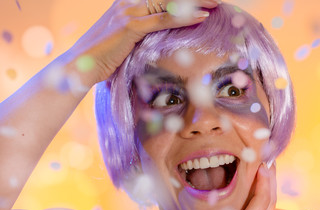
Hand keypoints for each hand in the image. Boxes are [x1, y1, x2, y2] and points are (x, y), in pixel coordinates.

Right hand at [64, 0, 220, 86]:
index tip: (200, 2)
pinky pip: (162, 19)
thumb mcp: (124, 43)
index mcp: (127, 5)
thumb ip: (140, 36)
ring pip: (167, 3)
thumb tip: (158, 41)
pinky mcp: (129, 26)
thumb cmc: (101, 58)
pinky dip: (183, 18)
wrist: (79, 67)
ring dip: (194, 3)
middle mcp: (128, 2)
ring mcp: (128, 12)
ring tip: (215, 3)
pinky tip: (201, 17)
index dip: (181, 0)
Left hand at [190, 163, 276, 209]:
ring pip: (268, 200)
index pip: (267, 208)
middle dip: (272, 182)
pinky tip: (262, 172)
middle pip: (270, 203)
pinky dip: (264, 185)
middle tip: (270, 164)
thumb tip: (237, 201)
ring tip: (267, 164)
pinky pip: (260, 201)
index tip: (267, 173)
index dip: (269, 189)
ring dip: (270, 179)